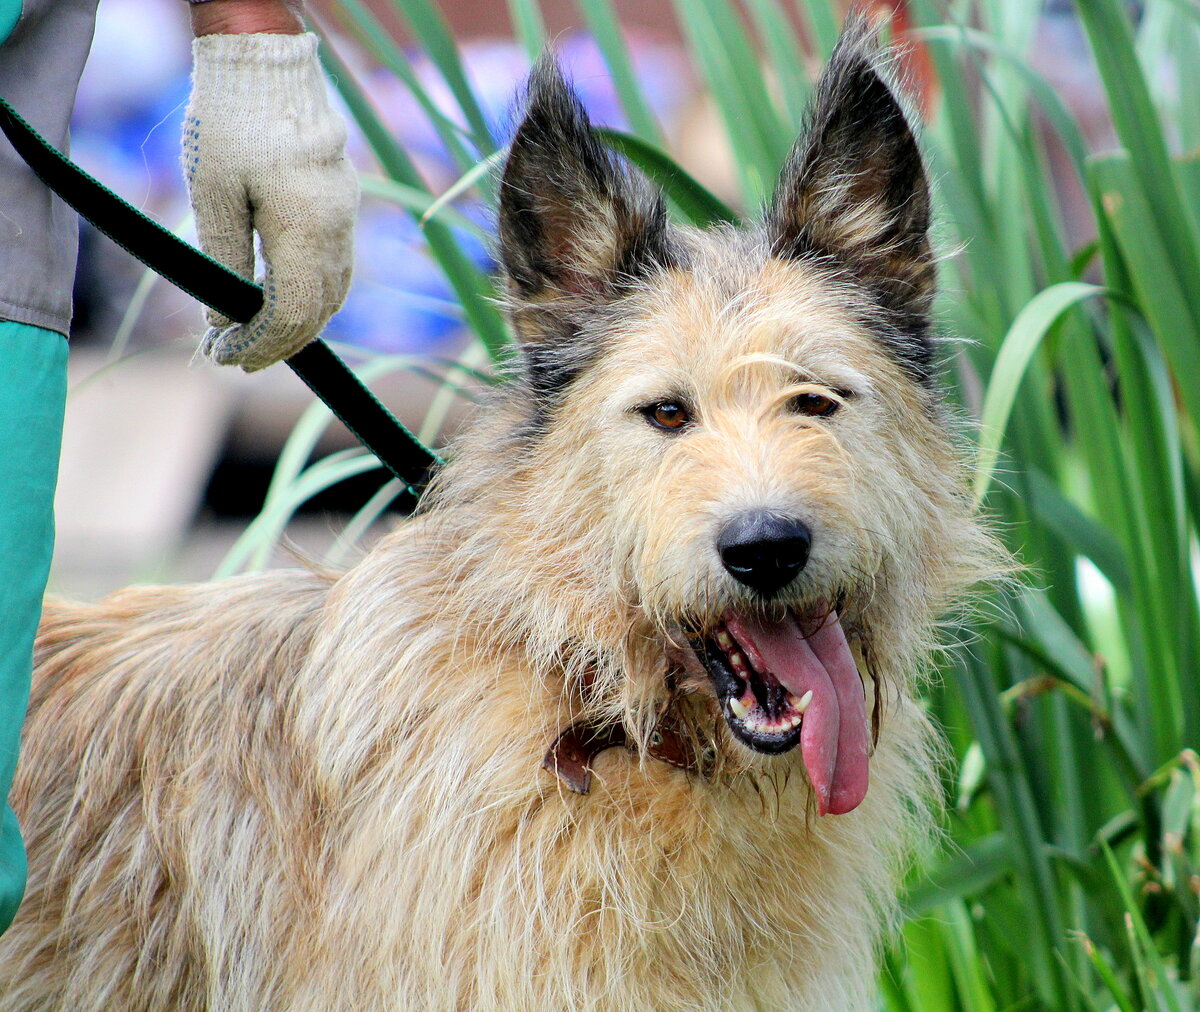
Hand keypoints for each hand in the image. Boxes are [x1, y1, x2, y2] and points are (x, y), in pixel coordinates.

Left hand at [183, 32, 358, 370]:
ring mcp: (346, 216)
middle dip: (278, 342)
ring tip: (254, 334)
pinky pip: (337, 267)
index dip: (261, 343)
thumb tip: (225, 316)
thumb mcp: (214, 195)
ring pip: (333, 293)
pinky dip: (311, 294)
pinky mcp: (343, 204)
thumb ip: (225, 260)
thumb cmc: (233, 122)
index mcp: (305, 228)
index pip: (293, 313)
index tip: (225, 355)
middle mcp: (337, 229)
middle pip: (319, 311)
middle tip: (234, 356)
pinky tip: (278, 297)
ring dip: (297, 322)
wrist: (268, 63)